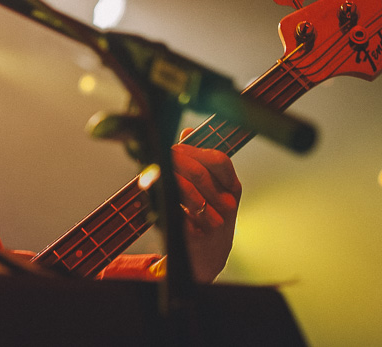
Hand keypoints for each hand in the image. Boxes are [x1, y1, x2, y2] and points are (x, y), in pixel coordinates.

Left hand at [171, 128, 242, 282]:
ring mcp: (215, 222)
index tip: (174, 149)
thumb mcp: (208, 187)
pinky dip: (164, 203)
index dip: (193, 151)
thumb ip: (198, 159)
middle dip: (175, 163)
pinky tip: (158, 199)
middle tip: (159, 162)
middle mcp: (228, 204)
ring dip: (167, 182)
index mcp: (231, 187)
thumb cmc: (205, 216)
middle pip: (200, 173)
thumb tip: (188, 131)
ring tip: (156, 178)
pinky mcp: (197, 237)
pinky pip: (177, 213)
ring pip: (187, 192)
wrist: (208, 255)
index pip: (218, 160)